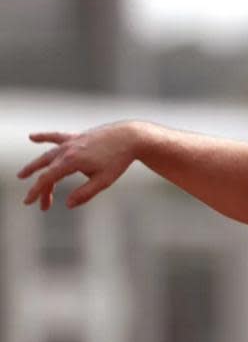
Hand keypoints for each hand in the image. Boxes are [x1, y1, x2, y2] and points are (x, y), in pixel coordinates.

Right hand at [17, 122, 140, 209]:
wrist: (130, 136)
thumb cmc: (119, 160)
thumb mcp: (104, 181)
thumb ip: (85, 193)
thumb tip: (67, 204)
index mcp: (71, 161)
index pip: (47, 178)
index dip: (36, 191)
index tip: (29, 202)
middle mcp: (67, 150)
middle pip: (45, 169)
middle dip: (37, 185)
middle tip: (30, 200)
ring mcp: (71, 142)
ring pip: (48, 155)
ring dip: (35, 165)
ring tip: (23, 174)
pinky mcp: (78, 137)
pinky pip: (56, 137)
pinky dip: (44, 137)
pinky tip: (32, 137)